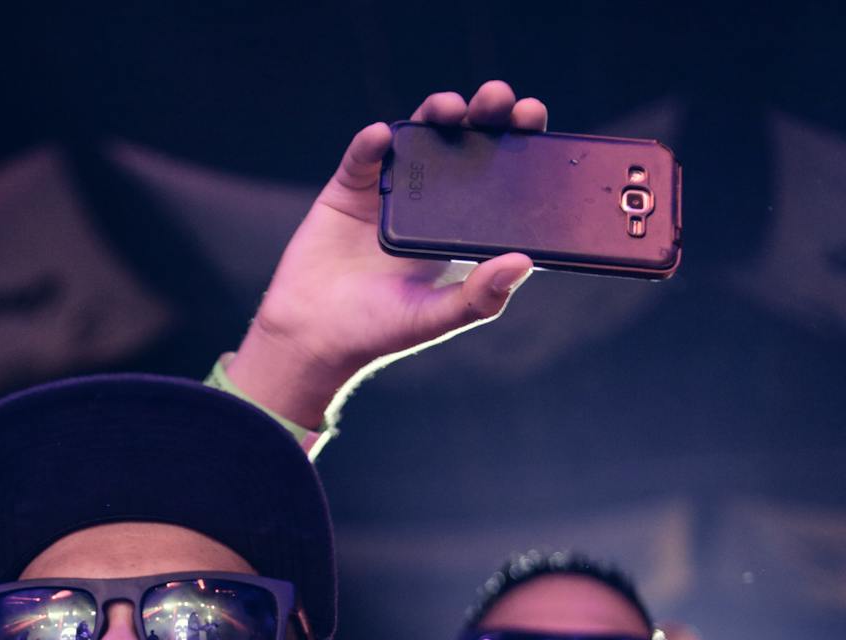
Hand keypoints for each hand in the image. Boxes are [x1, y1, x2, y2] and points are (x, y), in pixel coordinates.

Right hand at [223, 81, 546, 429]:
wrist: (314, 334)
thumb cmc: (380, 329)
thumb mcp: (437, 317)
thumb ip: (480, 296)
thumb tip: (523, 261)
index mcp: (463, 227)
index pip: (502, 174)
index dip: (519, 142)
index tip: (531, 119)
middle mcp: (433, 200)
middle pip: (467, 141)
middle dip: (486, 113)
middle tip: (497, 99)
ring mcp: (390, 188)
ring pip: (420, 135)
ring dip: (437, 112)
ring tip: (448, 108)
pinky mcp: (349, 186)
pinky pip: (363, 155)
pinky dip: (371, 142)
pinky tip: (381, 136)